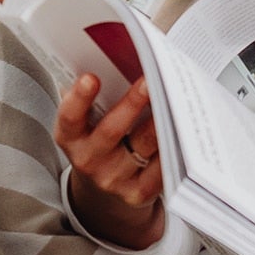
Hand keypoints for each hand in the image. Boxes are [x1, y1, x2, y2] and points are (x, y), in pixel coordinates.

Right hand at [54, 71, 164, 249]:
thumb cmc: (101, 140)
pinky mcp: (137, 193)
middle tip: (150, 80)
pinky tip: (184, 129)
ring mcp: (113, 180)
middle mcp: (89, 160)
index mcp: (71, 137)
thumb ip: (99, 97)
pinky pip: (160, 168)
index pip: (70, 117)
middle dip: (132, 103)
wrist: (104, 188)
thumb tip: (129, 60)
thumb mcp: (89, 120)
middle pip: (112, 130)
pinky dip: (173, 147)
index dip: (79, 98)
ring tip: (176, 99)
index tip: (90, 77)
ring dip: (161, 121)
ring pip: (143, 146)